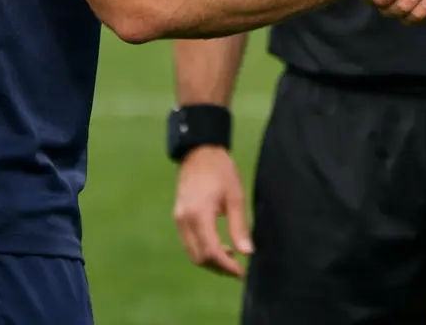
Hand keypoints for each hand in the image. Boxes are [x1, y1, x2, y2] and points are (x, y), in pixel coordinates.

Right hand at [173, 145, 252, 277]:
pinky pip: (189, 243)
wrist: (199, 152)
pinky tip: (220, 245)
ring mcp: (179, 220)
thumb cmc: (220, 170)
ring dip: (211, 260)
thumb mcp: (235, 196)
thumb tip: (248, 252)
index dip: (226, 266)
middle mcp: (184, 221)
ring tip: (232, 258)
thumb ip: (239, 226)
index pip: (211, 251)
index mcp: (199, 215)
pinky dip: (203, 250)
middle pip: (199, 257)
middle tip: (239, 269)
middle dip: (219, 268)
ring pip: (192, 253)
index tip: (242, 273)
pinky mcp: (178, 218)